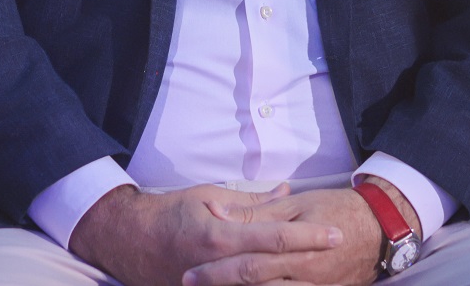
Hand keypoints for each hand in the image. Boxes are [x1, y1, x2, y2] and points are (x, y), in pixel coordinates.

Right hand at [69, 184, 343, 285]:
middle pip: (276, 267)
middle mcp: (219, 266)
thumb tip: (286, 192)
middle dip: (311, 261)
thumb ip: (252, 201)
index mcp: (221, 236)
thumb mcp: (211, 196)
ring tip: (326, 277)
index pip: (276, 237)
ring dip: (293, 281)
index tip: (335, 234)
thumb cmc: (171, 212)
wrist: (129, 239)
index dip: (309, 236)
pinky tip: (289, 283)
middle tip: (340, 254)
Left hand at [184, 186, 383, 285]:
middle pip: (255, 284)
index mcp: (297, 247)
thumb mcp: (298, 204)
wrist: (380, 228)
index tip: (190, 272)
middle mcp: (306, 274)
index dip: (218, 270)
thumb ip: (259, 213)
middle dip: (220, 284)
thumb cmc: (336, 208)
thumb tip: (220, 213)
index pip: (250, 263)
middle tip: (190, 283)